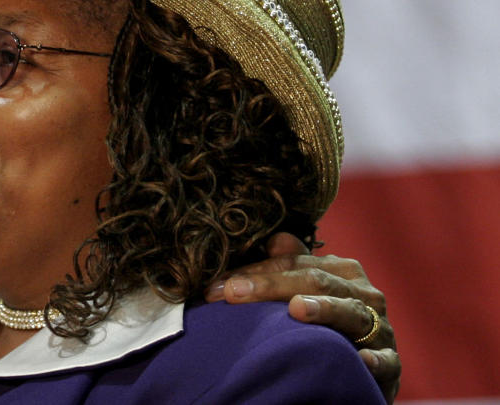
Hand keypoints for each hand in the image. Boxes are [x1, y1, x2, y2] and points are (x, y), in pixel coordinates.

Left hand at [204, 232, 399, 403]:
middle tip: (233, 294)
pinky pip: (386, 360)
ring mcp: (381, 328)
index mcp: (344, 272)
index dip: (255, 272)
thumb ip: (294, 264)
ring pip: (352, 313)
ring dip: (324, 309)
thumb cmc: (329, 326)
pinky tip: (360, 358)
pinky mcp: (392, 364)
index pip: (294, 264)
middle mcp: (365, 295)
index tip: (218, 286)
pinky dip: (375, 358)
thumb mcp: (310, 292)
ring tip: (296, 309)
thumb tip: (275, 238)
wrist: (365, 371)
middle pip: (316, 281)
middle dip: (270, 286)